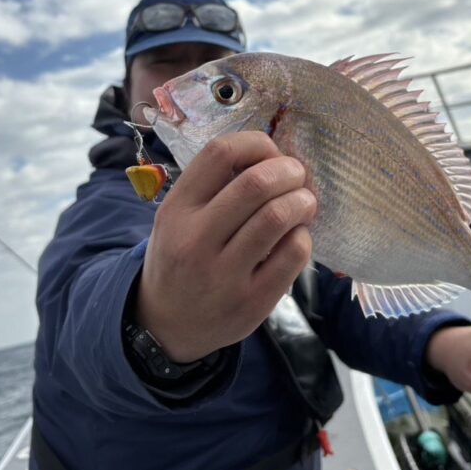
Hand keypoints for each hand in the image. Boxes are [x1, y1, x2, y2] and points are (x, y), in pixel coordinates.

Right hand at [136, 132, 316, 362]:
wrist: (165, 325)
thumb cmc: (180, 258)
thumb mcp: (177, 217)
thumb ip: (213, 187)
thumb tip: (273, 155)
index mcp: (176, 209)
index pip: (220, 154)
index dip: (257, 144)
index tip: (271, 154)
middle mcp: (195, 240)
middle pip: (256, 183)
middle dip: (289, 171)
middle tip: (297, 176)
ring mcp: (224, 274)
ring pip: (278, 216)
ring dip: (302, 201)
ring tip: (304, 202)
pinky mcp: (252, 301)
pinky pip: (293, 254)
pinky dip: (303, 236)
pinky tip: (297, 236)